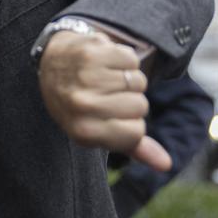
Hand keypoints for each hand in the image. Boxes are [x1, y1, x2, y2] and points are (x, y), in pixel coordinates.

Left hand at [39, 30, 170, 171]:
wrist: (51, 64)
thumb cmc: (81, 102)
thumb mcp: (100, 129)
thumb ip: (134, 146)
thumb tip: (166, 164)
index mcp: (82, 131)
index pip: (136, 132)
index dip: (132, 123)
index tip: (113, 116)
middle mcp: (81, 105)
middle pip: (140, 106)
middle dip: (131, 99)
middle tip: (107, 94)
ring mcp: (84, 77)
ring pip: (138, 81)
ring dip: (128, 78)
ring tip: (106, 78)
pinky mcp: (90, 53)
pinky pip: (131, 59)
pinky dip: (124, 59)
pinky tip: (105, 61)